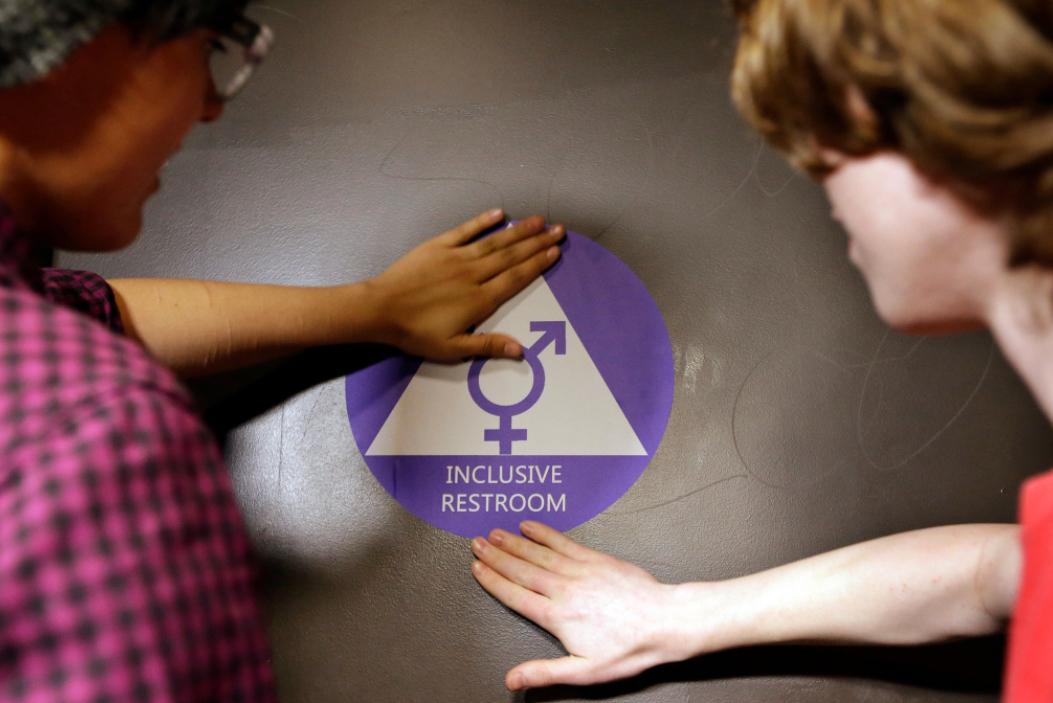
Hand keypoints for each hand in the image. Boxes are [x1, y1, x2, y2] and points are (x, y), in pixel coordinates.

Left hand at [361, 209, 563, 361]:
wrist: (380, 310)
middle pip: (512, 256)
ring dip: (519, 230)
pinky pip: (465, 230)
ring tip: (539, 220)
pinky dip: (483, 221)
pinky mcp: (438, 246)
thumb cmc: (416, 333)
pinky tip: (499, 213)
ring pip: (495, 241)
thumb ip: (488, 346)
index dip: (538, 264)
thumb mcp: (452, 348)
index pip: (516, 278)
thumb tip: (522, 350)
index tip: (556, 252)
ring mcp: (456, 257)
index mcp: (480, 300)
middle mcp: (474, 274)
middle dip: (537, 242)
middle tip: (559, 230)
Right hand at [471, 521, 692, 690]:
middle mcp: (564, 588)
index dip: (492, 580)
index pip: (515, 594)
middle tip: (476, 544)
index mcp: (557, 615)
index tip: (477, 569)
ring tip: (495, 532)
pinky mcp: (596, 559)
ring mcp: (580, 570)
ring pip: (538, 552)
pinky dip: (544, 533)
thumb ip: (544, 673)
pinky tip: (531, 526)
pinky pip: (563, 542)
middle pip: (521, 568)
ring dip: (514, 542)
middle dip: (496, 555)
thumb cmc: (629, 648)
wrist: (665, 621)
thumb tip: (513, 680)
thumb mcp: (584, 671)